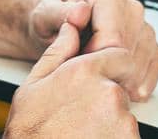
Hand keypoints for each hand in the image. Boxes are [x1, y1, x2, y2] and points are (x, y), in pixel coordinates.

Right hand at [3, 23, 139, 138]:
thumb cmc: (31, 132)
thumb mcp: (33, 86)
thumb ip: (58, 52)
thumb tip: (70, 29)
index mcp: (85, 71)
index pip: (121, 57)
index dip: (112, 68)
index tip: (103, 80)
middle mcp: (109, 93)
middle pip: (121, 88)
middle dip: (107, 99)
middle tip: (83, 115)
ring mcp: (121, 121)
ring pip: (125, 115)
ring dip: (111, 122)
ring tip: (84, 131)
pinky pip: (127, 135)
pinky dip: (114, 138)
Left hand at [27, 0, 157, 101]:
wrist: (58, 29)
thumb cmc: (52, 22)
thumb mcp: (45, 15)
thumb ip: (59, 13)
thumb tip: (81, 11)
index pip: (114, 38)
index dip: (95, 60)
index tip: (79, 67)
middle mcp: (130, 7)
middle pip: (130, 52)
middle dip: (107, 71)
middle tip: (86, 76)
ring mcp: (142, 25)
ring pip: (142, 62)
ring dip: (122, 79)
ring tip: (98, 79)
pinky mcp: (149, 43)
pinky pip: (152, 67)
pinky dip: (137, 83)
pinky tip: (119, 85)